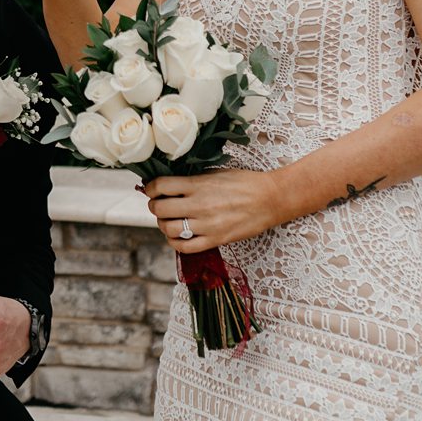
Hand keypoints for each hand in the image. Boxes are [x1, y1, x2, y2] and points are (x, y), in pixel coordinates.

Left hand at [143, 169, 286, 253]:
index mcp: (198, 185)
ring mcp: (207, 225)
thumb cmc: (245, 182)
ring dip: (162, 224)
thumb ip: (192, 180)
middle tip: (158, 204)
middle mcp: (199, 205)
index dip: (150, 188)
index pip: (161, 186)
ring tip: (167, 220)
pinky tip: (176, 236)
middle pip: (159, 209)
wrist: (271, 199)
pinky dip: (174, 242)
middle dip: (153, 206)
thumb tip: (169, 184)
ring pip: (168, 229)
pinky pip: (185, 247)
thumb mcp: (215, 173)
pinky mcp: (216, 240)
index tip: (151, 189)